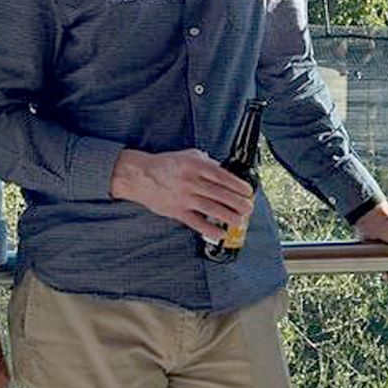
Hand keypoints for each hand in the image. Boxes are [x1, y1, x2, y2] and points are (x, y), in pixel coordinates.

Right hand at [110, 147, 253, 239]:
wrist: (139, 176)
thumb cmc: (165, 165)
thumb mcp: (187, 155)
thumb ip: (206, 161)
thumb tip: (222, 168)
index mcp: (195, 165)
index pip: (221, 176)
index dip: (237, 184)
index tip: (248, 191)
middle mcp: (190, 181)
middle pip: (219, 193)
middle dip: (237, 202)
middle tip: (248, 207)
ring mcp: (183, 197)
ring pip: (210, 208)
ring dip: (227, 216)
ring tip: (239, 220)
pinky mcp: (176, 211)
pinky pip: (196, 222)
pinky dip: (209, 229)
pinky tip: (220, 233)